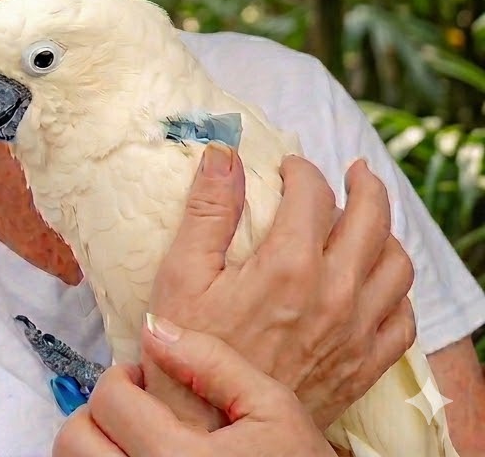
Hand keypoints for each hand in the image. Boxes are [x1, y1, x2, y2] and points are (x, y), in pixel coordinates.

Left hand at [53, 317, 334, 455]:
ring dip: (96, 443)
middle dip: (98, 412)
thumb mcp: (273, 406)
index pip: (108, 399)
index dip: (122, 377)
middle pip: (75, 441)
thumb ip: (211, 361)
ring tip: (134, 435)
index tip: (144, 379)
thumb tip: (152, 329)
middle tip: (133, 407)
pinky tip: (138, 456)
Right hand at [147, 145, 415, 429]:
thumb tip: (223, 155)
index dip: (301, 170)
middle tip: (351, 172)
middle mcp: (333, 294)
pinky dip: (397, 290)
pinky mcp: (364, 365)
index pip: (312, 193)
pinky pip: (404, 318)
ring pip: (397, 264)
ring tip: (367, 220)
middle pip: (372, 217)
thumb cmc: (190, 352)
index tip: (287, 168)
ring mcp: (355, 332)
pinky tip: (375, 281)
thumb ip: (207, 210)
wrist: (211, 432)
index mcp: (288, 265)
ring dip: (385, 233)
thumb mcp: (181, 273)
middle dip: (364, 184)